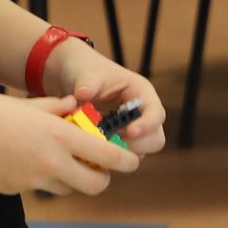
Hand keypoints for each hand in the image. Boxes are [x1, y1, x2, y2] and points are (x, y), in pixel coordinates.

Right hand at [0, 85, 139, 197]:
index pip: (108, 157)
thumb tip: (76, 108)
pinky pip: (37, 188)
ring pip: (67, 189)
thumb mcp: (29, 104)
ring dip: (71, 179)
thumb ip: (58, 109)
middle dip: (100, 178)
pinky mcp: (13, 190)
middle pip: (95, 185)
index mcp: (59, 136)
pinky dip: (39, 178)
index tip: (130, 160)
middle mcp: (50, 162)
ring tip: (57, 159)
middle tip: (96, 167)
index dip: (125, 162)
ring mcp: (31, 180)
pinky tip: (20, 160)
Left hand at [50, 39, 168, 156]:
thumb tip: (83, 94)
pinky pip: (123, 157)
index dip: (147, 125)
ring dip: (123, 153)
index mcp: (141, 93)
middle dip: (137, 145)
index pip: (156, 113)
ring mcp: (132, 130)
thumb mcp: (87, 74)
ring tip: (99, 145)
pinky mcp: (120, 142)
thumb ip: (87, 84)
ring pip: (141, 152)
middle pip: (156, 139)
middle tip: (112, 143)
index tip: (130, 132)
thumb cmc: (85, 70)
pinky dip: (111, 157)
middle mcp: (142, 114)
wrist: (71, 77)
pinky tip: (93, 150)